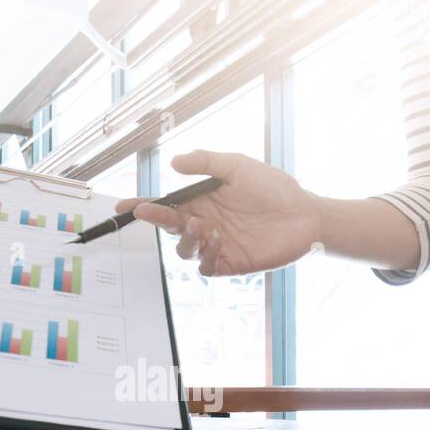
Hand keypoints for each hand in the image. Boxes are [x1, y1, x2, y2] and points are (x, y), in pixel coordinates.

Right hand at [116, 150, 320, 275]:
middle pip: (169, 227)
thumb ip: (206, 162)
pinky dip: (205, 255)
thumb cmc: (275, 188)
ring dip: (186, 238)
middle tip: (155, 214)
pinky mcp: (230, 263)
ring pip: (184, 250)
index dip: (145, 205)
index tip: (124, 205)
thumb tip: (174, 163)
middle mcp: (206, 223)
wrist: (305, 215)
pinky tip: (218, 240)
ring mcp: (216, 244)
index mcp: (203, 200)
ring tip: (203, 225)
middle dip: (158, 221)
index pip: (167, 204)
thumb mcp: (238, 166)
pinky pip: (205, 267)